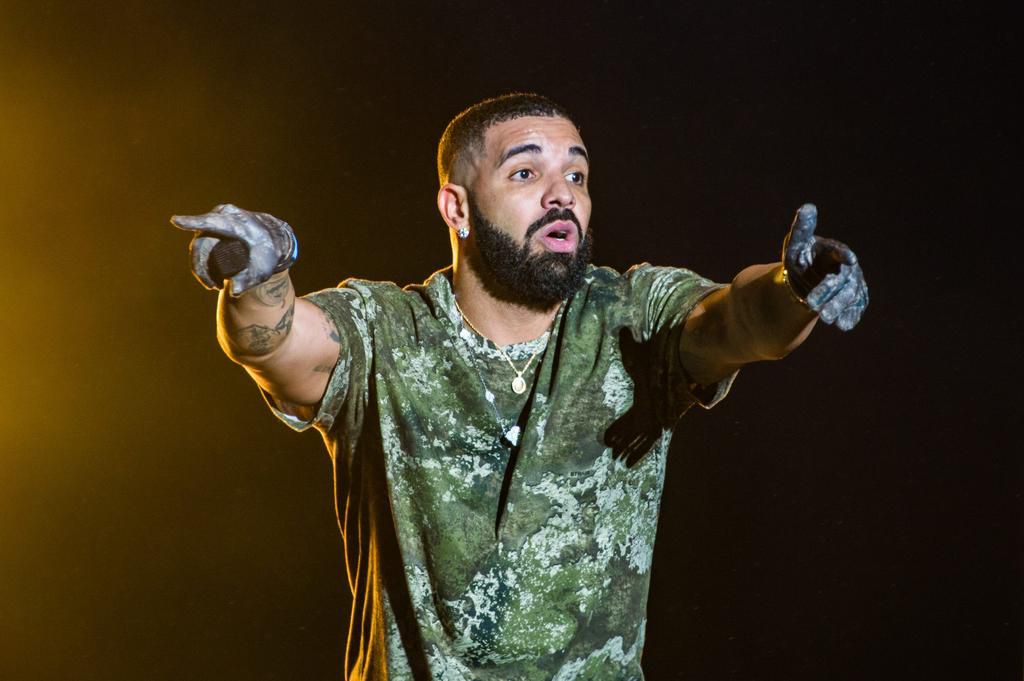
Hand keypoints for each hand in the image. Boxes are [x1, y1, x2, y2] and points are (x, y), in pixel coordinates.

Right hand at [170, 204, 297, 295]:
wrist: (273, 240)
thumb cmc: (268, 253)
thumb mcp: (262, 269)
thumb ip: (249, 281)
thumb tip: (234, 292)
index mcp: (237, 223)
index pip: (211, 223)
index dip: (192, 222)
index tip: (176, 220)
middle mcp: (225, 216)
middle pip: (202, 243)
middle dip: (202, 268)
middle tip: (214, 286)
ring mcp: (217, 217)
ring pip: (200, 245)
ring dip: (203, 267)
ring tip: (216, 284)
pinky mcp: (214, 223)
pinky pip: (202, 242)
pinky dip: (203, 261)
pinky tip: (209, 276)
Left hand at [782, 204, 867, 330]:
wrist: (805, 281)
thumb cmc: (801, 259)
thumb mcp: (796, 245)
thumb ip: (802, 230)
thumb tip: (808, 207)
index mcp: (833, 251)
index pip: (841, 252)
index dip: (845, 255)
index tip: (849, 259)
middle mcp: (847, 267)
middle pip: (843, 279)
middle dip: (830, 292)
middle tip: (813, 304)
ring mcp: (852, 284)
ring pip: (850, 295)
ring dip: (839, 307)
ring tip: (827, 318)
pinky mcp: (853, 299)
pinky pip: (855, 307)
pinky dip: (850, 316)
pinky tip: (843, 325)